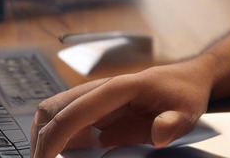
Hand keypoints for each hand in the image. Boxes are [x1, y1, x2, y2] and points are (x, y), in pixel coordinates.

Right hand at [29, 59, 213, 157]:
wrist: (189, 79)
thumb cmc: (186, 94)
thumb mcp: (188, 112)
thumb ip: (173, 123)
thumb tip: (159, 133)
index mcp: (120, 88)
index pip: (74, 111)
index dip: (54, 138)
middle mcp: (102, 89)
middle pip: (53, 108)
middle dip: (40, 139)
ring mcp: (96, 97)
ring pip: (53, 111)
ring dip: (44, 136)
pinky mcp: (96, 107)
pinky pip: (66, 119)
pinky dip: (56, 137)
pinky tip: (64, 155)